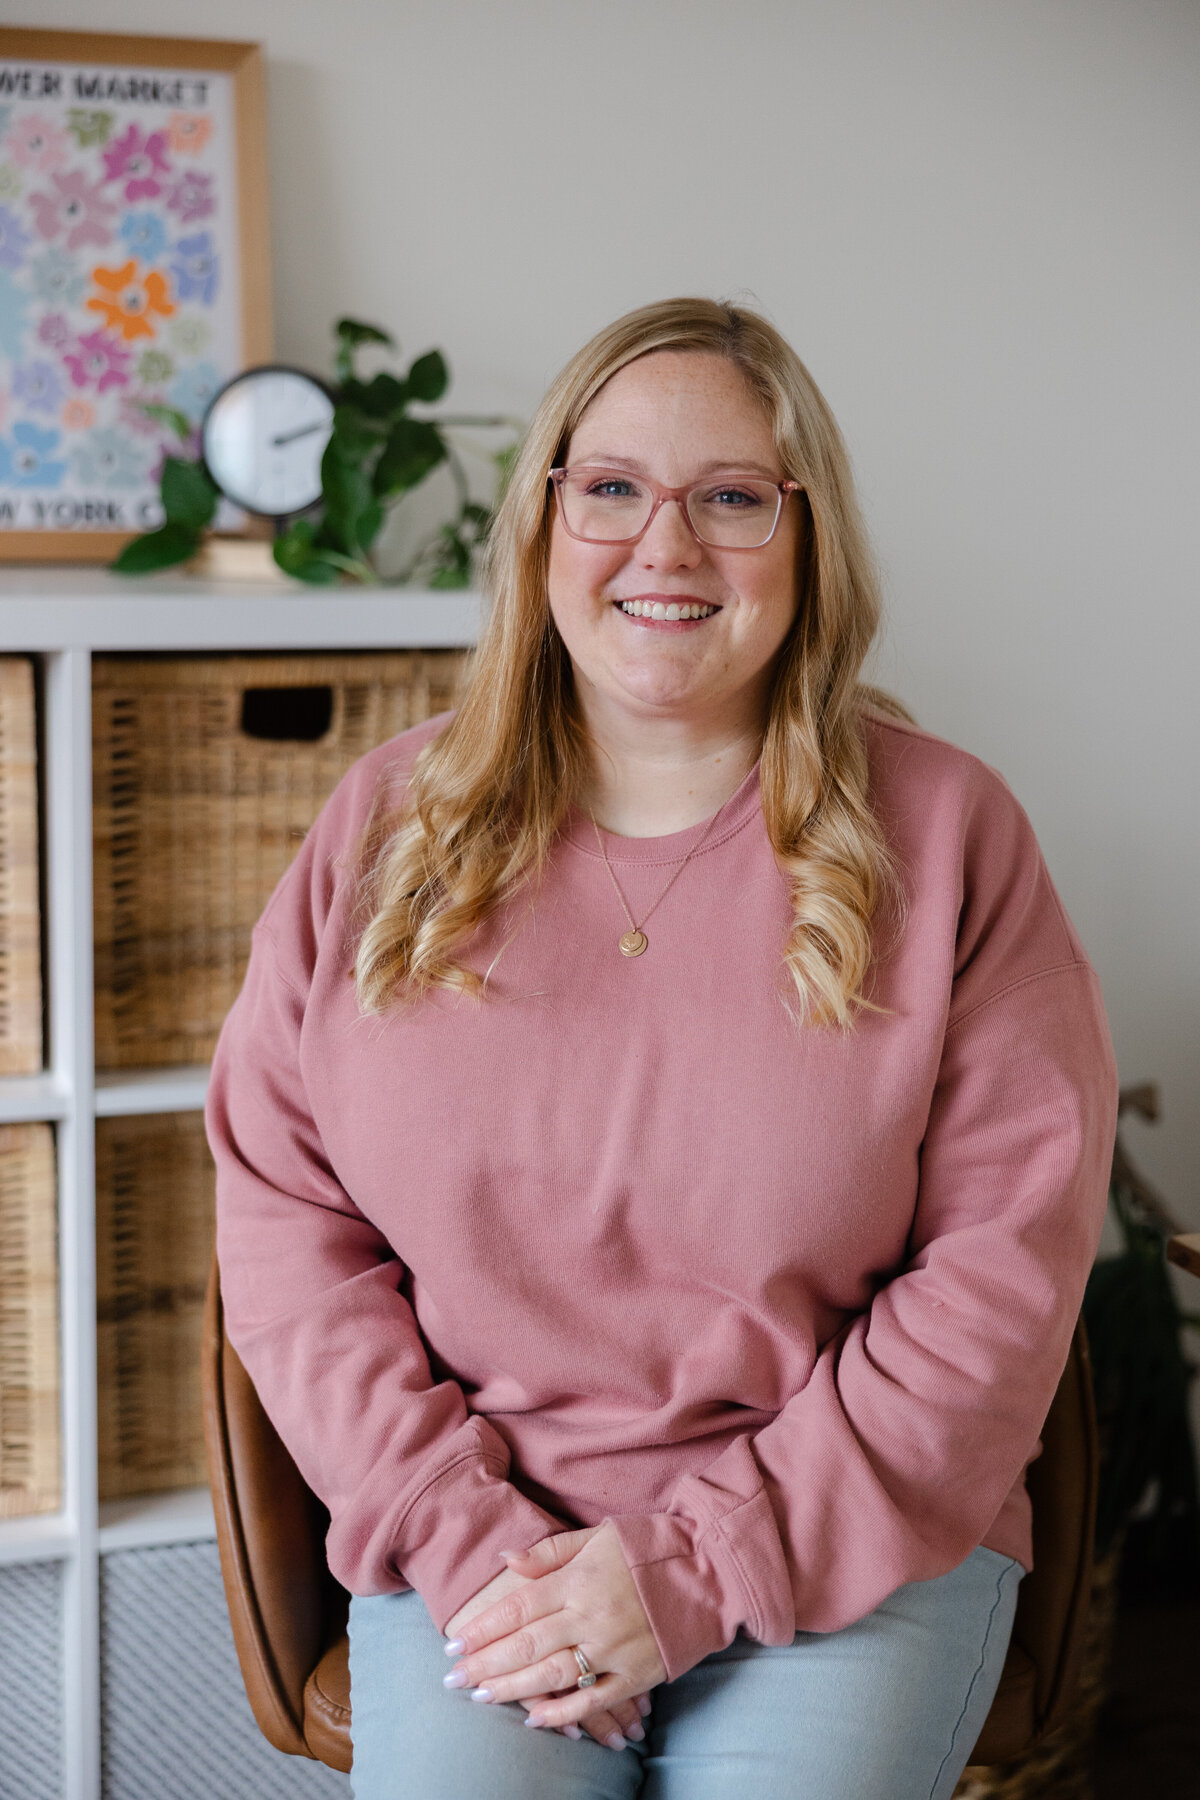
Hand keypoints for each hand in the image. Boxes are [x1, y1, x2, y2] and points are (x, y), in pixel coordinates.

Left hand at [442, 1523, 666, 1736]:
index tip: (453, 1643)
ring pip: (551, 1675)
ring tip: (480, 1696)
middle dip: (484, 1664)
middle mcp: (591, 1615)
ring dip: (511, 1689)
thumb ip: (550, 1551)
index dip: (483, 1627)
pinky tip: (533, 1719)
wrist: (709, 1569)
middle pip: (526, 1645)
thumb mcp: (597, 1536)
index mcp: (580, 1578)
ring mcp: (614, 1648)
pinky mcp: (637, 1674)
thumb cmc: (647, 1547)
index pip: (519, 1606)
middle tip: (451, 1679)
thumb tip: (505, 1559)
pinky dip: (562, 1714)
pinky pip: (592, 1700)